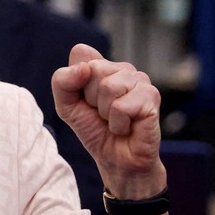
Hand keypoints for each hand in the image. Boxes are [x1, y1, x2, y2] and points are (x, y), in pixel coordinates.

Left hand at [52, 44, 164, 199]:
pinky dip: (118, 123)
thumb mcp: (66, 106)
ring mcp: (141, 81)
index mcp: (104, 64)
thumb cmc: (95, 129)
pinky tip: (127, 127)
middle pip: (94, 69)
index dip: (75, 83)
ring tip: (114, 120)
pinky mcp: (152, 97)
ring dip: (105, 113)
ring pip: (108, 87)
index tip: (85, 101)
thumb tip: (84, 67)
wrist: (116, 160)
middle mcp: (124, 68)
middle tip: (102, 114)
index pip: (80, 54)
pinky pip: (122, 106)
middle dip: (90, 99)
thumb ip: (62, 82)